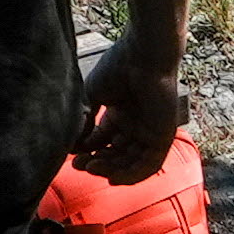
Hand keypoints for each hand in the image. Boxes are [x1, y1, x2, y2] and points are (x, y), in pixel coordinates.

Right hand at [73, 31, 186, 185]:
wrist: (143, 55)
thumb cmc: (118, 67)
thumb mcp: (93, 95)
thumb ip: (85, 120)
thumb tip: (73, 145)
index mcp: (120, 114)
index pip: (103, 141)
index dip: (88, 151)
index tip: (71, 157)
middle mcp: (135, 125)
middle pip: (116, 155)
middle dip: (98, 163)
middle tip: (80, 166)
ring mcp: (150, 131)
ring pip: (131, 162)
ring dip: (112, 170)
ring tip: (92, 168)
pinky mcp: (162, 136)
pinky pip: (149, 164)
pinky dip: (132, 175)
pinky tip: (114, 178)